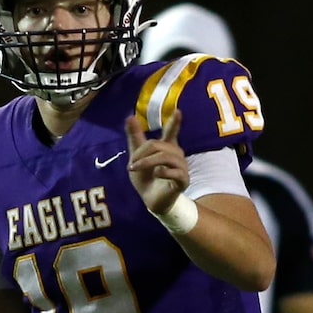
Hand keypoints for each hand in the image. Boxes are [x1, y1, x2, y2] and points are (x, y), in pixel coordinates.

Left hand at [126, 103, 190, 220]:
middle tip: (130, 164)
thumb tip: (130, 116)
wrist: (151, 201)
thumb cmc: (146, 178)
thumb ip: (135, 137)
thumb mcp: (136, 156)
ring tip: (135, 168)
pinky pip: (175, 172)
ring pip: (166, 157)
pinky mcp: (183, 180)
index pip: (171, 132)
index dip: (174, 122)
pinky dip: (163, 171)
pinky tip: (156, 174)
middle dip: (141, 153)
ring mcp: (181, 167)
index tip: (178, 111)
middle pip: (158, 145)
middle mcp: (176, 155)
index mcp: (166, 147)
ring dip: (147, 162)